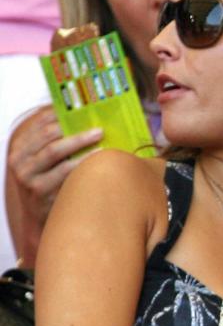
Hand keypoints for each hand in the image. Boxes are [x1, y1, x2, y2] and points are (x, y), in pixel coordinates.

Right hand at [7, 106, 102, 258]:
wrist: (40, 220)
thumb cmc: (50, 187)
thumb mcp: (46, 164)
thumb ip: (56, 144)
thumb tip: (83, 119)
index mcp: (20, 146)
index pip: (39, 121)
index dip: (61, 111)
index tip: (84, 104)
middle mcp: (19, 159)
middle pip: (47, 133)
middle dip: (73, 124)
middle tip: (98, 120)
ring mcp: (27, 175)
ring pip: (54, 150)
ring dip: (80, 140)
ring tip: (100, 134)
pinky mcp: (39, 190)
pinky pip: (64, 172)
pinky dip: (82, 162)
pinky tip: (98, 157)